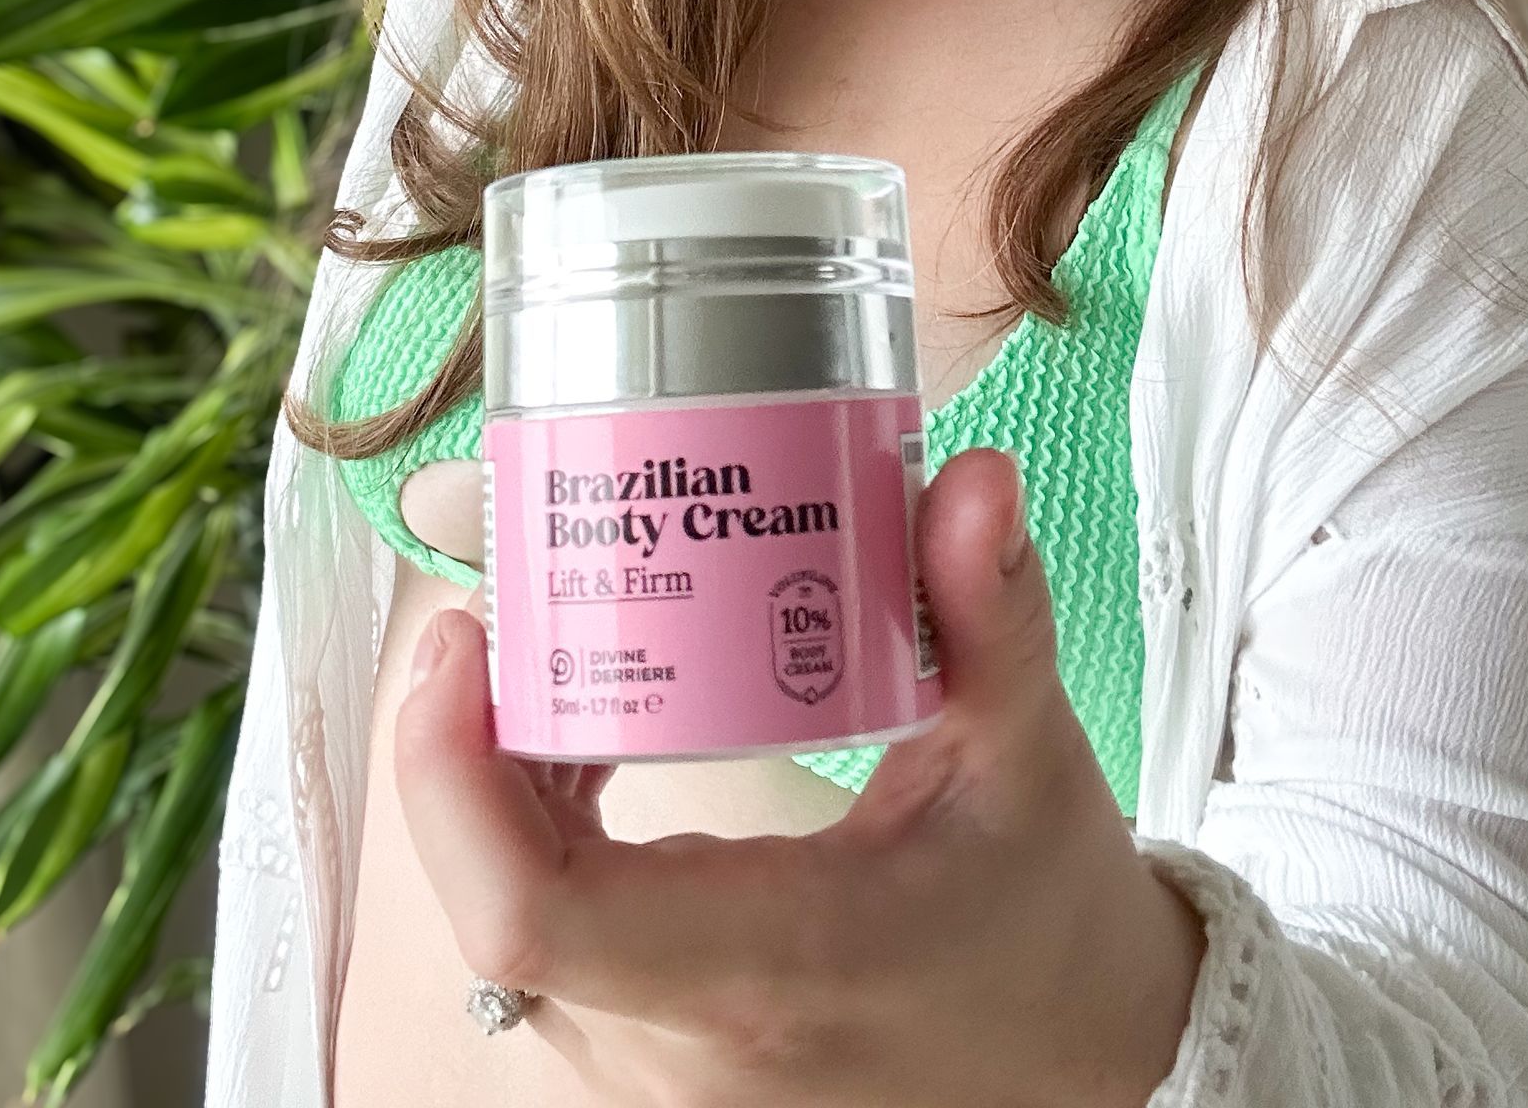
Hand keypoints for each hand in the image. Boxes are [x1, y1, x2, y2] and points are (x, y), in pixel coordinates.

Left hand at [395, 446, 1205, 1107]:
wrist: (1075, 1065)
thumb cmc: (1045, 916)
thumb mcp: (1030, 757)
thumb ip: (994, 612)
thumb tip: (973, 480)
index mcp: (773, 964)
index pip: (536, 913)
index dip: (452, 775)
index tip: (464, 636)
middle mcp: (688, 1048)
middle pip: (495, 903)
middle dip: (466, 745)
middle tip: (503, 601)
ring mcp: (658, 1073)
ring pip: (504, 929)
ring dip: (492, 787)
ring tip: (532, 650)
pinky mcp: (652, 1062)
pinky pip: (542, 950)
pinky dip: (529, 833)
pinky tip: (567, 738)